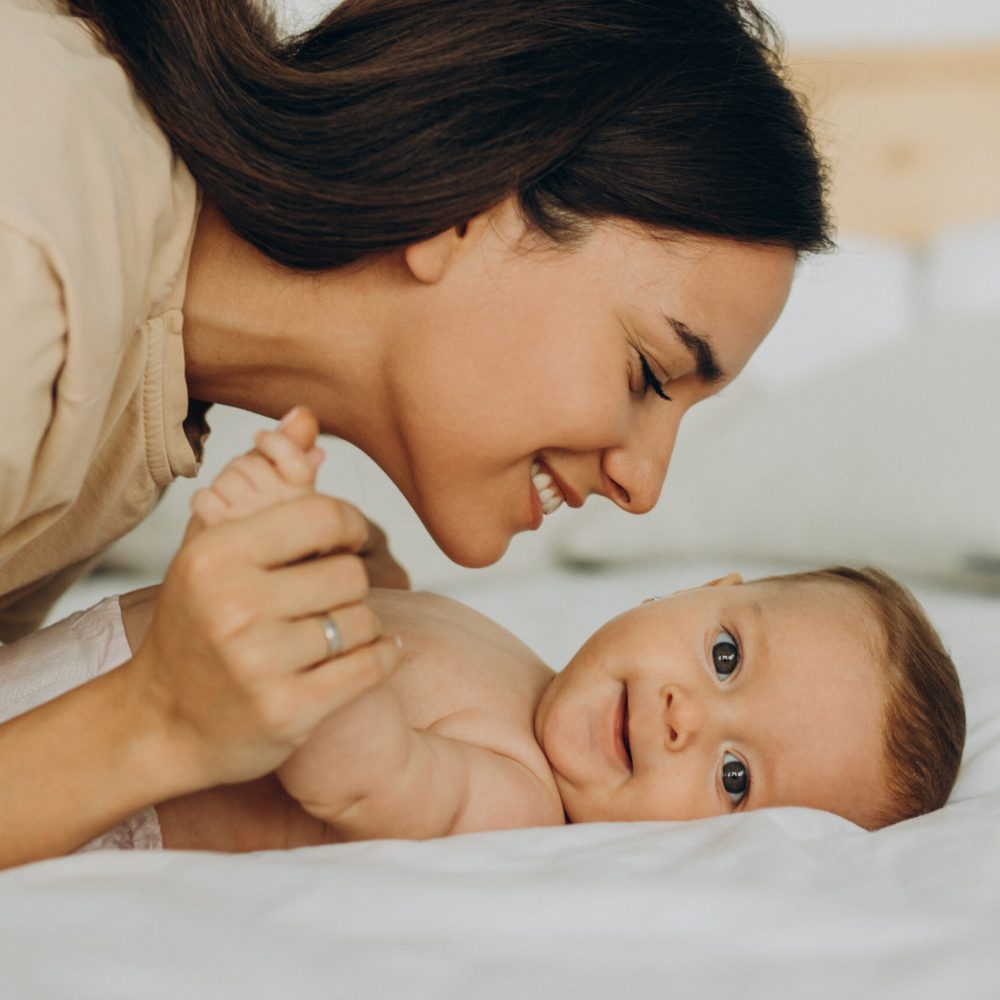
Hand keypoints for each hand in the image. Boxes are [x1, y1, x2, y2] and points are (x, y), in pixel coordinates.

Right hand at [125, 409, 402, 787]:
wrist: (162, 722)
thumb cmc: (194, 624)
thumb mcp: (214, 548)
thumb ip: (263, 480)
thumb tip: (306, 417)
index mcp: (217, 555)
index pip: (323, 516)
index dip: (347, 527)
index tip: (340, 543)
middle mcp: (235, 606)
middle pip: (350, 574)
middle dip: (347, 585)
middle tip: (326, 598)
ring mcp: (260, 663)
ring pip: (363, 621)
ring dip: (360, 626)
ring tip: (330, 633)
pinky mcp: (288, 711)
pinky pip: (371, 667)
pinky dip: (383, 657)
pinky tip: (372, 653)